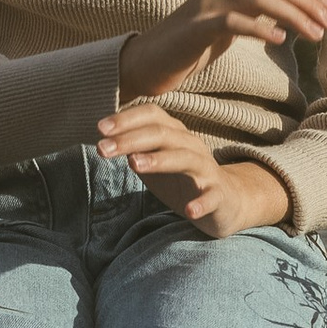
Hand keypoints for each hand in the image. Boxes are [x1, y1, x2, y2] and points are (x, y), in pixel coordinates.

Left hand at [95, 105, 291, 236]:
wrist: (226, 202)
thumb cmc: (182, 179)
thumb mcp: (154, 162)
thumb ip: (133, 150)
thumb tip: (104, 140)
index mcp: (175, 135)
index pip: (152, 116)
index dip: (126, 119)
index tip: (100, 128)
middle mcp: (191, 146)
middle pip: (162, 134)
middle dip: (130, 139)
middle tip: (102, 149)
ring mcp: (207, 170)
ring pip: (185, 158)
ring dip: (159, 160)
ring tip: (134, 164)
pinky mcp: (219, 195)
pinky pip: (212, 197)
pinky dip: (201, 203)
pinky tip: (189, 211)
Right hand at [118, 0, 326, 106]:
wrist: (149, 60)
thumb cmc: (193, 45)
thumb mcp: (231, 23)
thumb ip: (257, 13)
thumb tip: (293, 16)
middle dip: (307, 1)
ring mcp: (208, 3)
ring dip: (293, 16)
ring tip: (315, 35)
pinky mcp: (198, 27)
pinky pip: (235, 22)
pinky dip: (261, 29)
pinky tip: (281, 41)